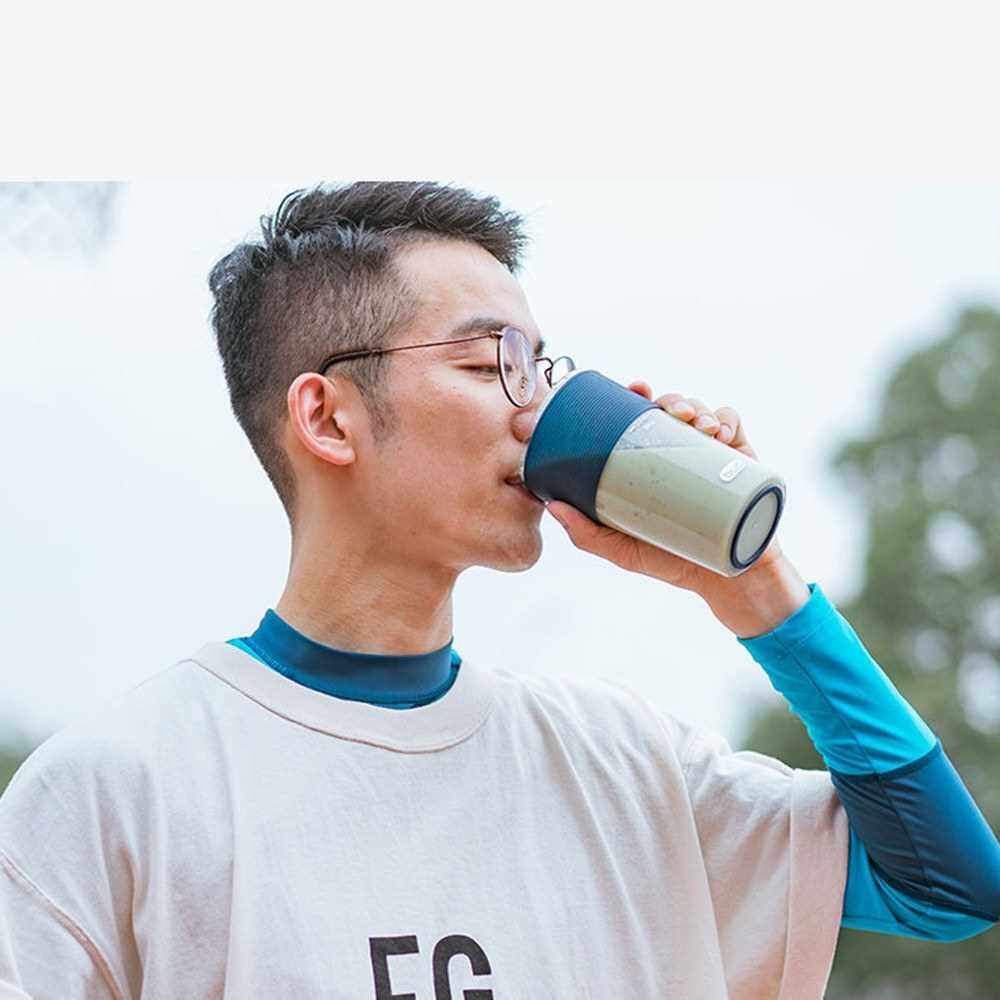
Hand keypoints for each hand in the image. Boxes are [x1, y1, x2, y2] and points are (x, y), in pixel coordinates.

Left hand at [545, 381, 786, 600]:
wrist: (726, 583)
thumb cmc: (672, 563)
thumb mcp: (623, 551)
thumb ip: (587, 534)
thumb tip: (551, 506)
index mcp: (650, 466)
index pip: (641, 421)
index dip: (637, 397)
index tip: (635, 387)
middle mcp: (679, 456)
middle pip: (673, 410)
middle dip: (670, 399)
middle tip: (668, 409)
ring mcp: (711, 457)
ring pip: (703, 413)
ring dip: (698, 408)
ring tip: (695, 424)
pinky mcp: (742, 463)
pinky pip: (734, 426)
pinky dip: (726, 421)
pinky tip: (719, 433)